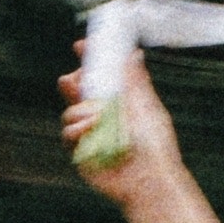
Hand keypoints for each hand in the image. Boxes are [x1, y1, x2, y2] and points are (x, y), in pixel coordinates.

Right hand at [62, 46, 178, 194]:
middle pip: (78, 90)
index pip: (99, 76)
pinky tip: (90, 129)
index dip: (89, 60)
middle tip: (76, 78)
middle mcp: (102, 114)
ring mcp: (89, 132)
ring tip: (99, 116)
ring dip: (82, 109)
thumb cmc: (156, 145)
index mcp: (119, 101)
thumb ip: (136, 81)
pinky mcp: (80, 150)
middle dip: (74, 81)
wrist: (149, 177)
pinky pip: (68, 132)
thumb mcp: (147, 106)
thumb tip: (134, 54)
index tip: (82, 45)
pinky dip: (77, 128)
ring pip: (70, 110)